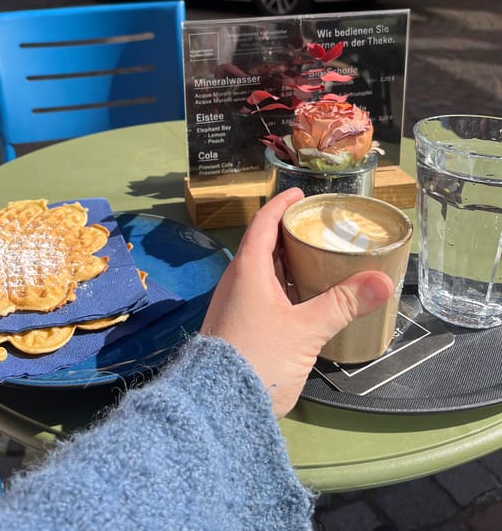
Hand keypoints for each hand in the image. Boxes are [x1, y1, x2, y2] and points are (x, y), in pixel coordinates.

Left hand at [200, 188, 392, 417]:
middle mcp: (236, 281)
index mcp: (248, 270)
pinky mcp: (237, 324)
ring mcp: (234, 303)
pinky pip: (260, 291)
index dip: (281, 204)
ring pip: (261, 270)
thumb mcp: (306, 331)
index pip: (263, 223)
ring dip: (286, 260)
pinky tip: (302, 297)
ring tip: (317, 257)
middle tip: (318, 226)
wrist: (217, 406)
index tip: (300, 193)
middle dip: (288, 232)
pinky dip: (282, 284)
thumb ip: (343, 304)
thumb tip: (382, 280)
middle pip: (262, 244)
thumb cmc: (259, 358)